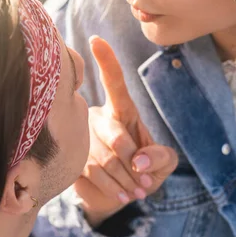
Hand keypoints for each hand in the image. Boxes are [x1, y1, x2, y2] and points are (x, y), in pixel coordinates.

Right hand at [74, 36, 177, 226]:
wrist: (119, 195)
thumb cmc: (144, 172)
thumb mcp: (163, 164)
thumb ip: (161, 158)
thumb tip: (139, 161)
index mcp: (122, 111)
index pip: (114, 85)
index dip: (107, 63)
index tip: (96, 41)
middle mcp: (97, 118)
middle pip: (115, 136)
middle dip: (134, 164)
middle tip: (145, 183)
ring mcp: (81, 138)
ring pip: (103, 159)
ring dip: (125, 180)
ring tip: (137, 192)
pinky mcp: (72, 159)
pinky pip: (92, 173)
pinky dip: (112, 188)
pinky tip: (123, 195)